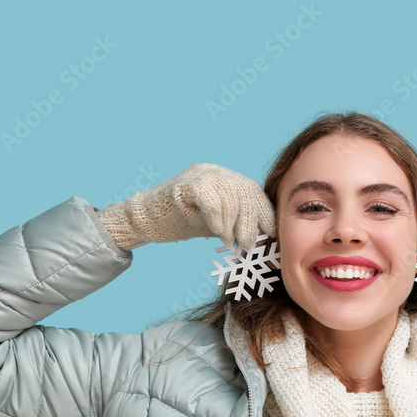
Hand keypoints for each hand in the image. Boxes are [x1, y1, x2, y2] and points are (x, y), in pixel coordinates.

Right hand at [98, 163, 275, 251]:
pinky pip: (208, 196)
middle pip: (244, 189)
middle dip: (250, 220)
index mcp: (225, 178)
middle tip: (247, 244)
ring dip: (232, 222)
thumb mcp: (219, 224)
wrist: (146, 221)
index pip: (253, 190)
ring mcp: (197, 175)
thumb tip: (265, 240)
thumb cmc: (184, 223)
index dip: (264, 212)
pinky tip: (215, 232)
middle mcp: (214, 172)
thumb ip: (238, 225)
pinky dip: (216, 217)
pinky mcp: (182, 185)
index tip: (270, 233)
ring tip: (228, 241)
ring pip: (229, 192)